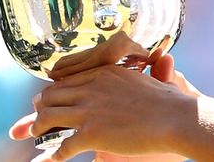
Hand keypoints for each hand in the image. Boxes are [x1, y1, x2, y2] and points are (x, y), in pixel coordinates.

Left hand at [11, 54, 199, 160]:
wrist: (175, 117)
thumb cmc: (168, 100)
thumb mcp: (146, 78)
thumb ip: (135, 74)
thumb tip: (155, 61)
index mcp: (102, 73)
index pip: (65, 80)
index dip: (53, 92)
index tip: (49, 100)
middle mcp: (91, 88)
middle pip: (50, 96)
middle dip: (40, 108)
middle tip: (38, 119)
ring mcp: (89, 111)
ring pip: (47, 117)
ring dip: (39, 127)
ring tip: (38, 135)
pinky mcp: (91, 134)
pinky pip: (62, 146)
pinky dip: (54, 154)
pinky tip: (55, 157)